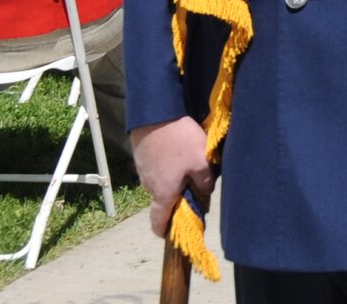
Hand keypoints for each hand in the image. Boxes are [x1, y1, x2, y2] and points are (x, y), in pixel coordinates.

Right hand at [132, 117, 213, 237]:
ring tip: (188, 164)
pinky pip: (155, 168)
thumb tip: (205, 191)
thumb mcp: (201, 161)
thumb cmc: (179, 141)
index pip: (158, 222)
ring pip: (159, 183)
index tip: (173, 232)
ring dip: (172, 179)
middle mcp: (148, 186)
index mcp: (163, 193)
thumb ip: (205, 181)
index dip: (165, 230)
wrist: (155, 114)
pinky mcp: (140, 157)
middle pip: (162, 200)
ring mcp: (142, 171)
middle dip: (177, 198)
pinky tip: (177, 152)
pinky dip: (165, 166)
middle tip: (194, 186)